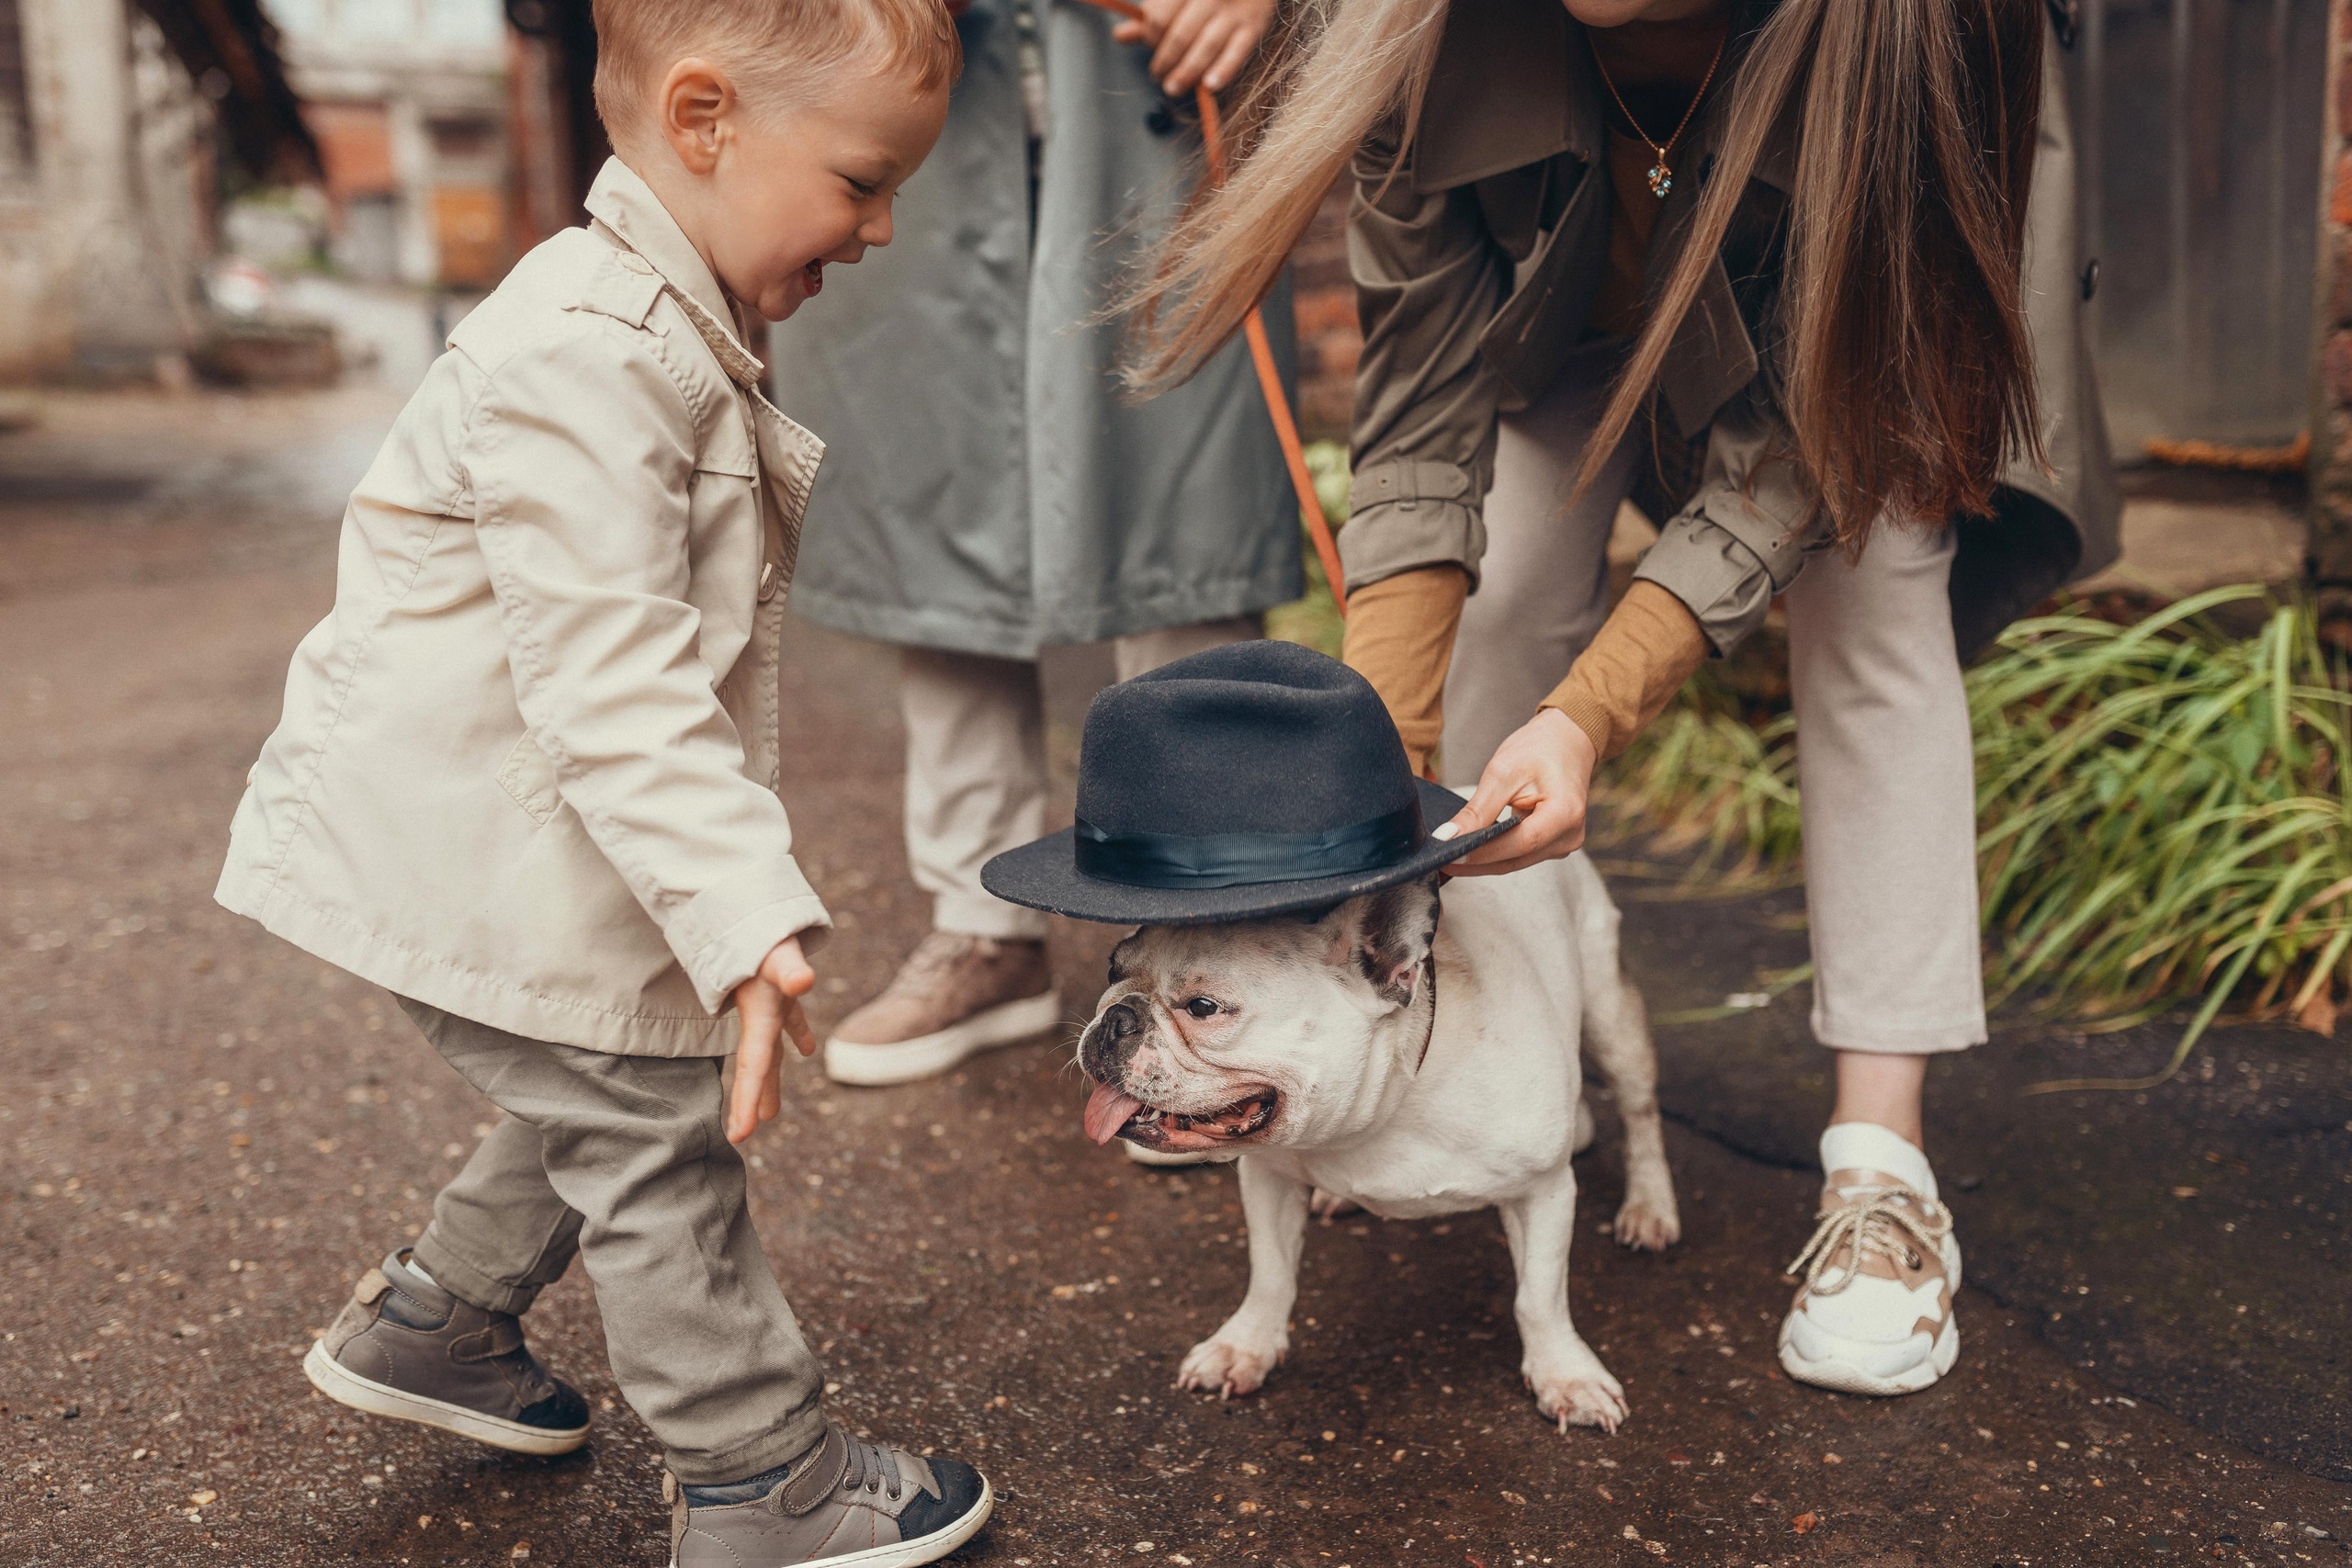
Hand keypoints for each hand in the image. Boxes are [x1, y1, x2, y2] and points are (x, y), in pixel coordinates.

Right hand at [726, 937, 817, 1144]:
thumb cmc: (763, 931)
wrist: (748, 902)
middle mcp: (761, 1014)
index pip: (753, 1067)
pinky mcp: (782, 987)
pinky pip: (790, 1018)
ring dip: (770, 1079)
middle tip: (745, 1134)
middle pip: (756, 1067)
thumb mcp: (776, 950)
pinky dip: (796, 1034)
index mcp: (759, 1015)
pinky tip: (806, 1051)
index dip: (746, 1101)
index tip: (741, 1137)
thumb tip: (804, 981)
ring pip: (771, 1050)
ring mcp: (771, 1003)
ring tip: (771, 1115)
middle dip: (752, 1099)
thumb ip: (788, 968)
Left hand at [1112, 0, 1275, 93]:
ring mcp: (1233, 12)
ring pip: (1205, 47)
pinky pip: (1236, 52)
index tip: (1150, 46)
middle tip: (1158, 76)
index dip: (1150, 37)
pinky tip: (1209, 86)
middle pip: (1179, 35)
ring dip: (1186, 72)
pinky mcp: (1254, 27)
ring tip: (1172, 88)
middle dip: (1165, 60)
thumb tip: (1119, 36)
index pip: (1159, 16)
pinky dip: (1223, 71)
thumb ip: (1153, 14)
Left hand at [1436, 708, 1599, 876]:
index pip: (1518, 844)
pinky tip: (1471, 850)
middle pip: (1516, 858)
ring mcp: (1564, 843)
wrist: (1566, 740)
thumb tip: (1449, 838)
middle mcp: (1569, 836)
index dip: (1481, 853)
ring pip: (1515, 861)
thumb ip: (1478, 810)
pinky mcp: (1554, 844)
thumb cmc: (1539, 748)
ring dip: (1483, 860)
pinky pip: (1520, 854)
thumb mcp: (1503, 772)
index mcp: (1565, 814)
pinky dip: (1496, 852)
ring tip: (1450, 856)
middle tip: (1440, 861)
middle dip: (1477, 861)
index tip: (1448, 856)